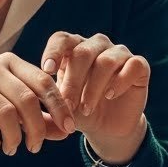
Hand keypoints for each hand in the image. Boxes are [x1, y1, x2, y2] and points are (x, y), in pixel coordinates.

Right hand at [0, 50, 75, 156]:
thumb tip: (67, 132)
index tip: (70, 130)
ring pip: (5, 112)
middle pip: (26, 99)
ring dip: (14, 137)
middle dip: (37, 128)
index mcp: (9, 61)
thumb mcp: (11, 109)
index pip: (43, 82)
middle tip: (35, 147)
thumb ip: (39, 117)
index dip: (60, 107)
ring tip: (13, 149)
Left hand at [40, 31, 148, 164]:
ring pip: (106, 60)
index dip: (53, 51)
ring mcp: (119, 54)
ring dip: (93, 87)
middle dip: (73, 80)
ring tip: (86, 108)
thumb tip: (28, 105)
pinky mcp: (139, 66)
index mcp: (74, 49)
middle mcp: (97, 45)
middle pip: (83, 52)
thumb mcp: (59, 108)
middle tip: (67, 104)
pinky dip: (119, 82)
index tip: (46, 70)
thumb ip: (45, 104)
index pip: (62, 39)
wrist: (107, 127)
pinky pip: (133, 65)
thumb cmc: (79, 111)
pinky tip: (110, 96)